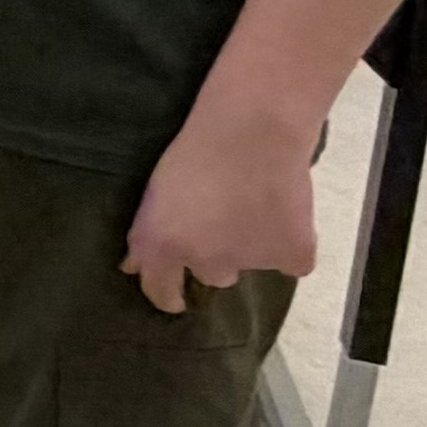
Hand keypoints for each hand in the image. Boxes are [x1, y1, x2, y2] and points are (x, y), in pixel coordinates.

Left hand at [124, 108, 319, 312]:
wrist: (254, 128)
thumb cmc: (197, 147)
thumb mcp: (156, 192)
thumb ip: (149, 235)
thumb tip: (133, 267)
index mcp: (163, 247)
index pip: (160, 291)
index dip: (168, 297)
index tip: (176, 299)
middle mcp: (204, 263)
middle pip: (213, 275)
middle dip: (218, 254)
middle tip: (227, 217)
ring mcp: (249, 263)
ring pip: (252, 265)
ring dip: (253, 247)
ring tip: (258, 204)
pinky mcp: (291, 256)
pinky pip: (293, 262)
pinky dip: (293, 244)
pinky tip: (287, 212)